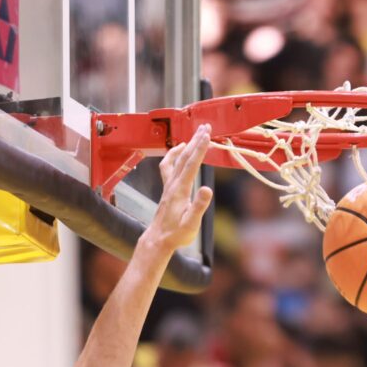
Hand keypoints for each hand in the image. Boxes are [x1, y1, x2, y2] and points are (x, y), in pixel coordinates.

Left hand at [148, 125, 213, 251]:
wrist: (159, 240)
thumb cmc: (176, 234)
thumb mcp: (191, 224)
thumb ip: (199, 206)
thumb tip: (207, 189)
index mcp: (180, 190)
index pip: (191, 165)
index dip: (199, 148)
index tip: (207, 135)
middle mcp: (173, 184)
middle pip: (185, 157)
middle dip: (195, 140)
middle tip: (206, 127)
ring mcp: (169, 185)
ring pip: (177, 159)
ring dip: (187, 144)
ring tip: (196, 133)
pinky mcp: (168, 188)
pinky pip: (169, 165)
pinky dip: (175, 154)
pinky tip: (181, 150)